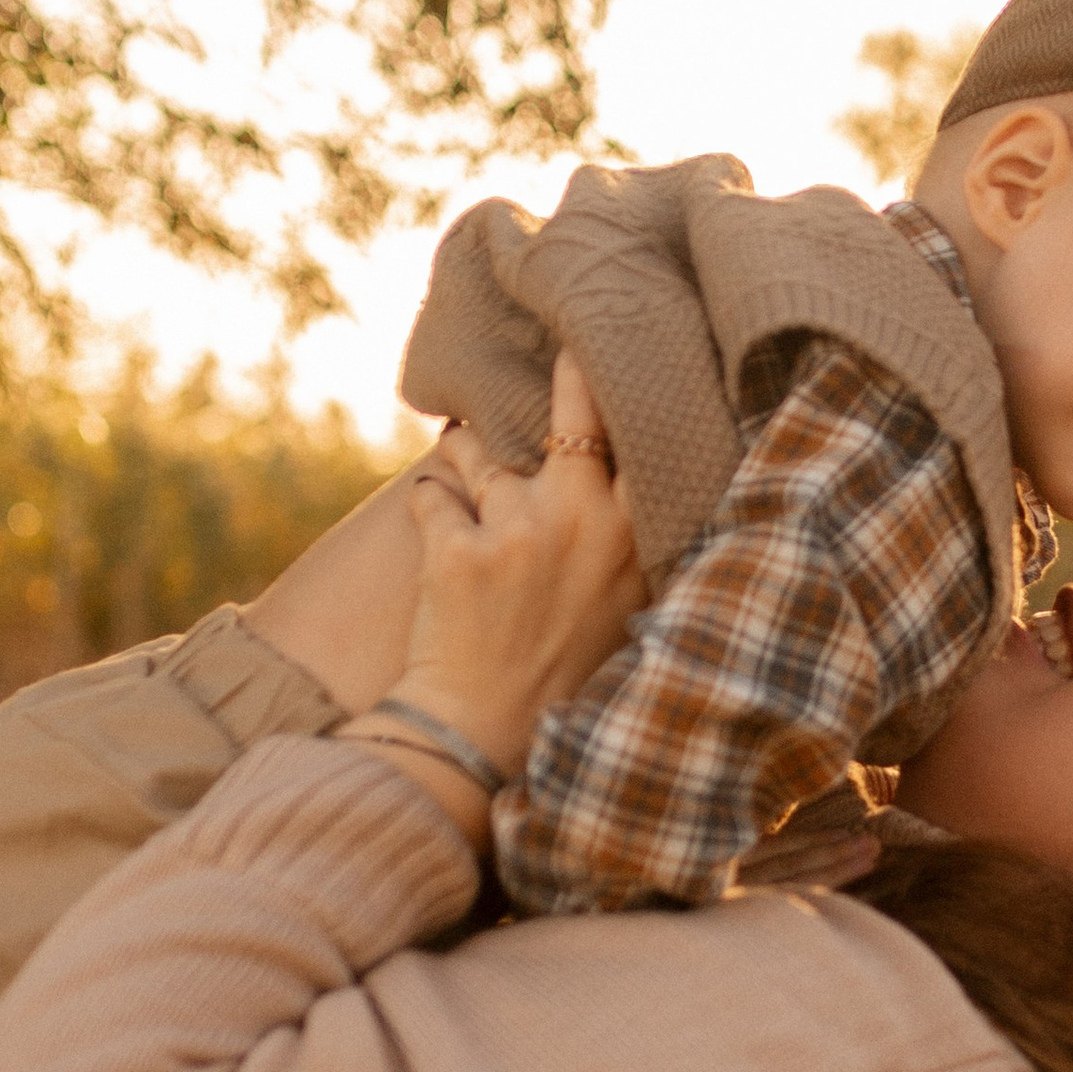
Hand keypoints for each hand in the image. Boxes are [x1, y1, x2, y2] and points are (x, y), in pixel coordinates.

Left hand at [343, 356, 642, 839]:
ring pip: (480, 450)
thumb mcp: (623, 605)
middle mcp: (586, 521)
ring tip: (466, 481)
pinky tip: (436, 529)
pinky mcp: (456, 549)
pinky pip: (431, 494)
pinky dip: (429, 505)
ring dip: (466, 460)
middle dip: (561, 369)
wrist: (485, 739)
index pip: (643, 431)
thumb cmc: (561, 677)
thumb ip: (628, 535)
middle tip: (544, 331)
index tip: (615, 343)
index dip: (626, 381)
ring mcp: (520, 532)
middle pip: (574, 404)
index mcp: (639, 537)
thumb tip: (623, 465)